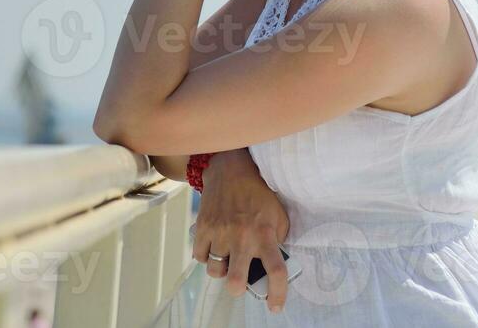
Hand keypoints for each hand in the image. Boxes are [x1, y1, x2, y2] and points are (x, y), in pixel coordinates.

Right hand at [191, 149, 290, 313]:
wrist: (231, 170)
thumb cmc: (258, 194)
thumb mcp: (278, 215)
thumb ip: (278, 240)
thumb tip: (272, 264)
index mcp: (265, 234)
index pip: (276, 271)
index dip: (277, 294)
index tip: (275, 306)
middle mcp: (242, 236)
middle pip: (235, 281)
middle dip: (237, 288)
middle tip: (240, 281)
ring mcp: (219, 232)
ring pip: (214, 271)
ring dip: (221, 269)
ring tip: (226, 257)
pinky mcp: (202, 227)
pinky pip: (199, 257)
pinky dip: (205, 256)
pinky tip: (214, 246)